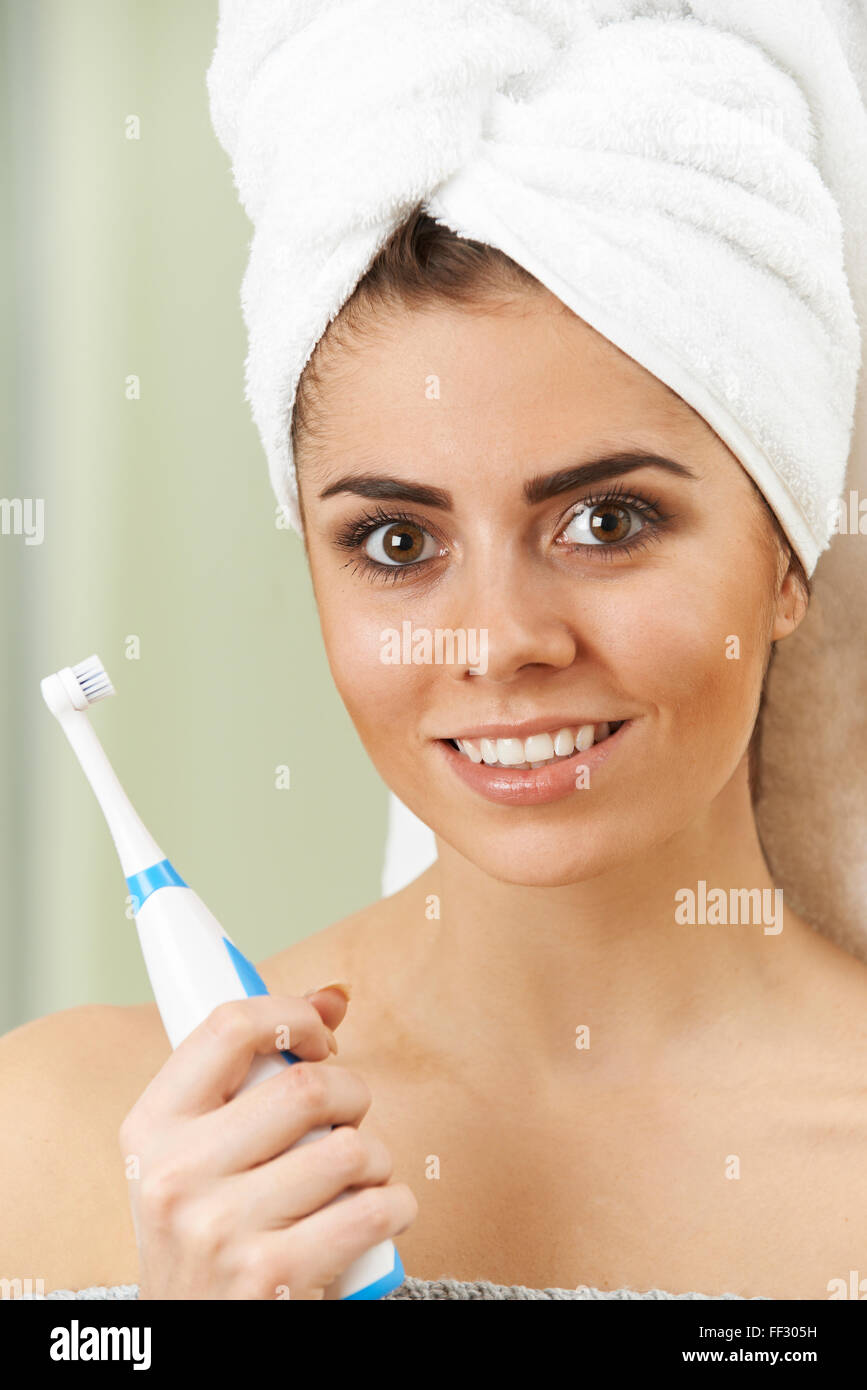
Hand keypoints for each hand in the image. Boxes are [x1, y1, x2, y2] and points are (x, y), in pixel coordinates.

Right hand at [119, 989, 416, 1297]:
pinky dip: (396, 1205)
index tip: (320, 1039)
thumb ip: (257, 1073)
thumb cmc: (208, 1231)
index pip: (228, 1027)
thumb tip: (334, 995)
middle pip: (306, 1087)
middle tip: (349, 1116)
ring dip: (376, 1159)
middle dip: (352, 1095)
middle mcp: (176, 1176)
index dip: (291, 1016)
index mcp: (153, 1128)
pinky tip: (378, 1213)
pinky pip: (372, 1210)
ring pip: (349, 1150)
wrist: (189, 1340)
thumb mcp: (201, 1152)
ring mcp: (220, 1230)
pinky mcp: (271, 1279)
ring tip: (360, 1177)